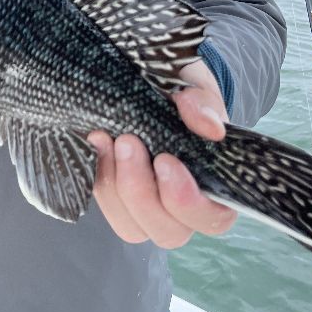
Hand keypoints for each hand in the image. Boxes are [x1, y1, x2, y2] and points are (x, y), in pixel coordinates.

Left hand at [87, 59, 236, 246]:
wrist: (146, 80)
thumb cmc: (180, 89)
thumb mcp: (193, 83)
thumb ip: (203, 102)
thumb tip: (210, 128)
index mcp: (216, 184)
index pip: (213, 218)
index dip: (188, 201)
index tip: (165, 161)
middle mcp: (183, 207)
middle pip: (169, 232)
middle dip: (142, 192)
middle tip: (128, 143)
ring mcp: (149, 208)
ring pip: (132, 227)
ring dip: (116, 187)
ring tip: (106, 138)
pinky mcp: (118, 200)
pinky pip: (107, 208)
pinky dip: (99, 178)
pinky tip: (95, 142)